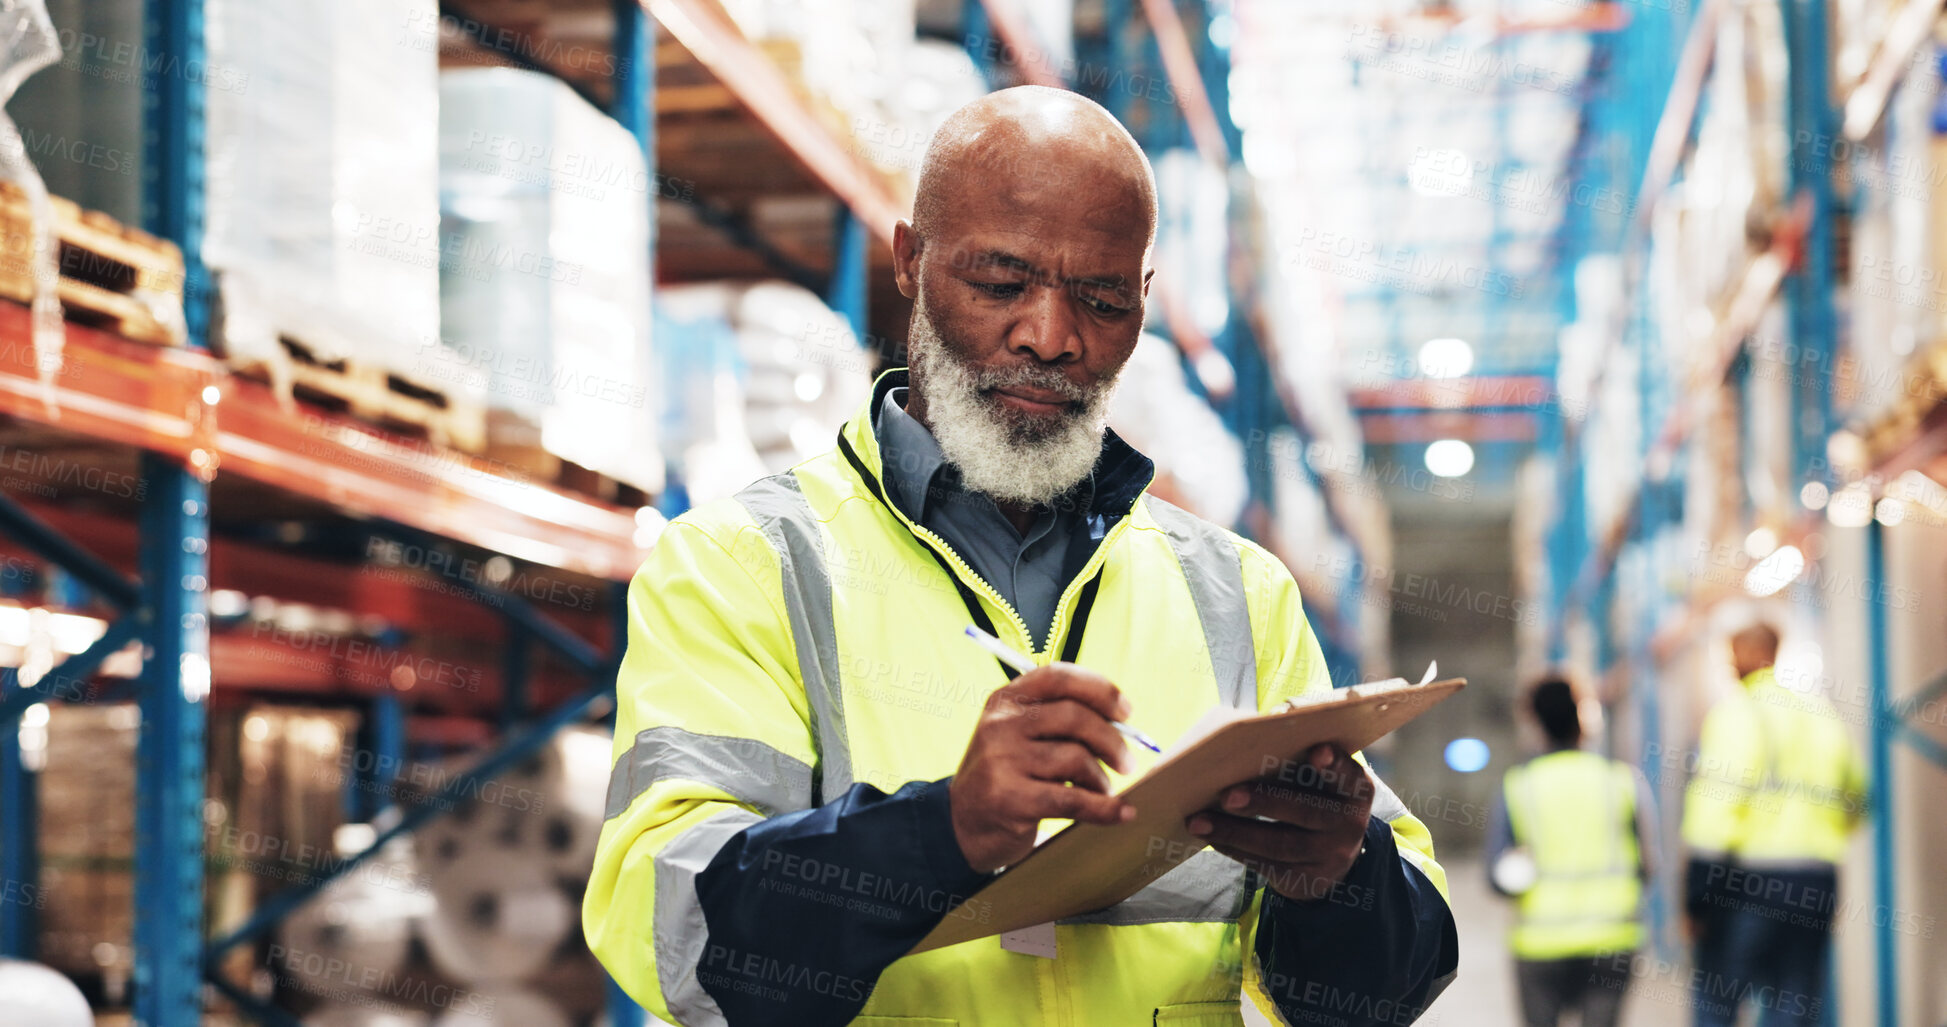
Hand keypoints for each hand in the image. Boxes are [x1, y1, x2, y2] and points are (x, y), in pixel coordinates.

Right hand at [949, 664, 1136, 872]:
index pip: (1058, 677)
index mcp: (1005, 700)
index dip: (1099, 689)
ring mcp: (1002, 761)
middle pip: (1074, 716)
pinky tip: (1122, 812)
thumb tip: (1121, 725)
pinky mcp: (1010, 799)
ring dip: (1101, 778)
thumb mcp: (1018, 735)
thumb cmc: (1005, 775)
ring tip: (1103, 790)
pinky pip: (1072, 801)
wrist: (963, 824)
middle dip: (1112, 740)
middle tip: (1127, 763)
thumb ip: (1058, 722)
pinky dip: (1106, 808)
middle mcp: (1000, 725)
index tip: (1126, 711)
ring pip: (1075, 758)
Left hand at [1186, 743, 1373, 902]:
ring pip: (1279, 844)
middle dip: (1264, 802)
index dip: (1333, 764)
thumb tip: (1250, 738)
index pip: (1347, 774)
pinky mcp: (1305, 878)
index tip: (1316, 751)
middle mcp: (1348, 824)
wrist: (1332, 858)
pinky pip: (1265, 864)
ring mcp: (1329, 856)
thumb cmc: (1315, 799)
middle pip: (1306, 812)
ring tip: (1199, 820)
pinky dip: (1233, 848)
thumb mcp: (1321, 781)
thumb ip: (1298, 761)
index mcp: (1354, 789)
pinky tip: (1210, 836)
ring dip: (1234, 831)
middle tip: (1227, 795)